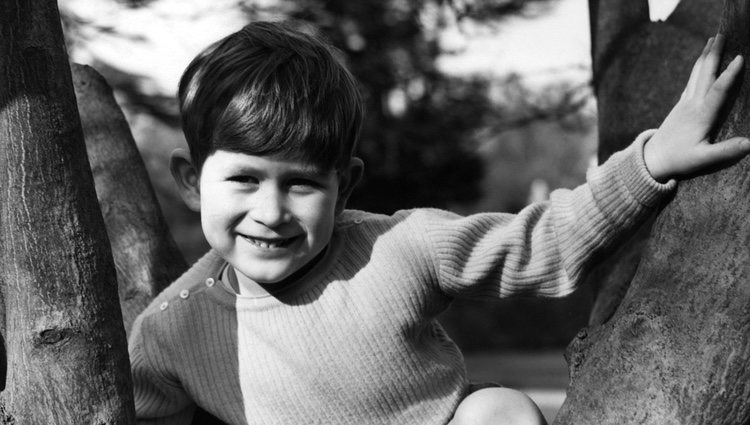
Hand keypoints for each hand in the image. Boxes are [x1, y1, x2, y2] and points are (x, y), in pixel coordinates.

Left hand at [644, 34, 749, 181]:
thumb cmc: (678, 160)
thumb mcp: (703, 159)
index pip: (717, 90)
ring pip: (696, 74)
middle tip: (722, 34)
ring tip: (712, 39)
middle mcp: (692, 105)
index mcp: (701, 115)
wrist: (652, 160)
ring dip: (705, 56)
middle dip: (714, 54)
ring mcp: (684, 103)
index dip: (729, 74)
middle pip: (704, 74)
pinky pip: (691, 81)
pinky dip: (699, 68)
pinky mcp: (680, 106)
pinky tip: (701, 63)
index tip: (740, 57)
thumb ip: (726, 151)